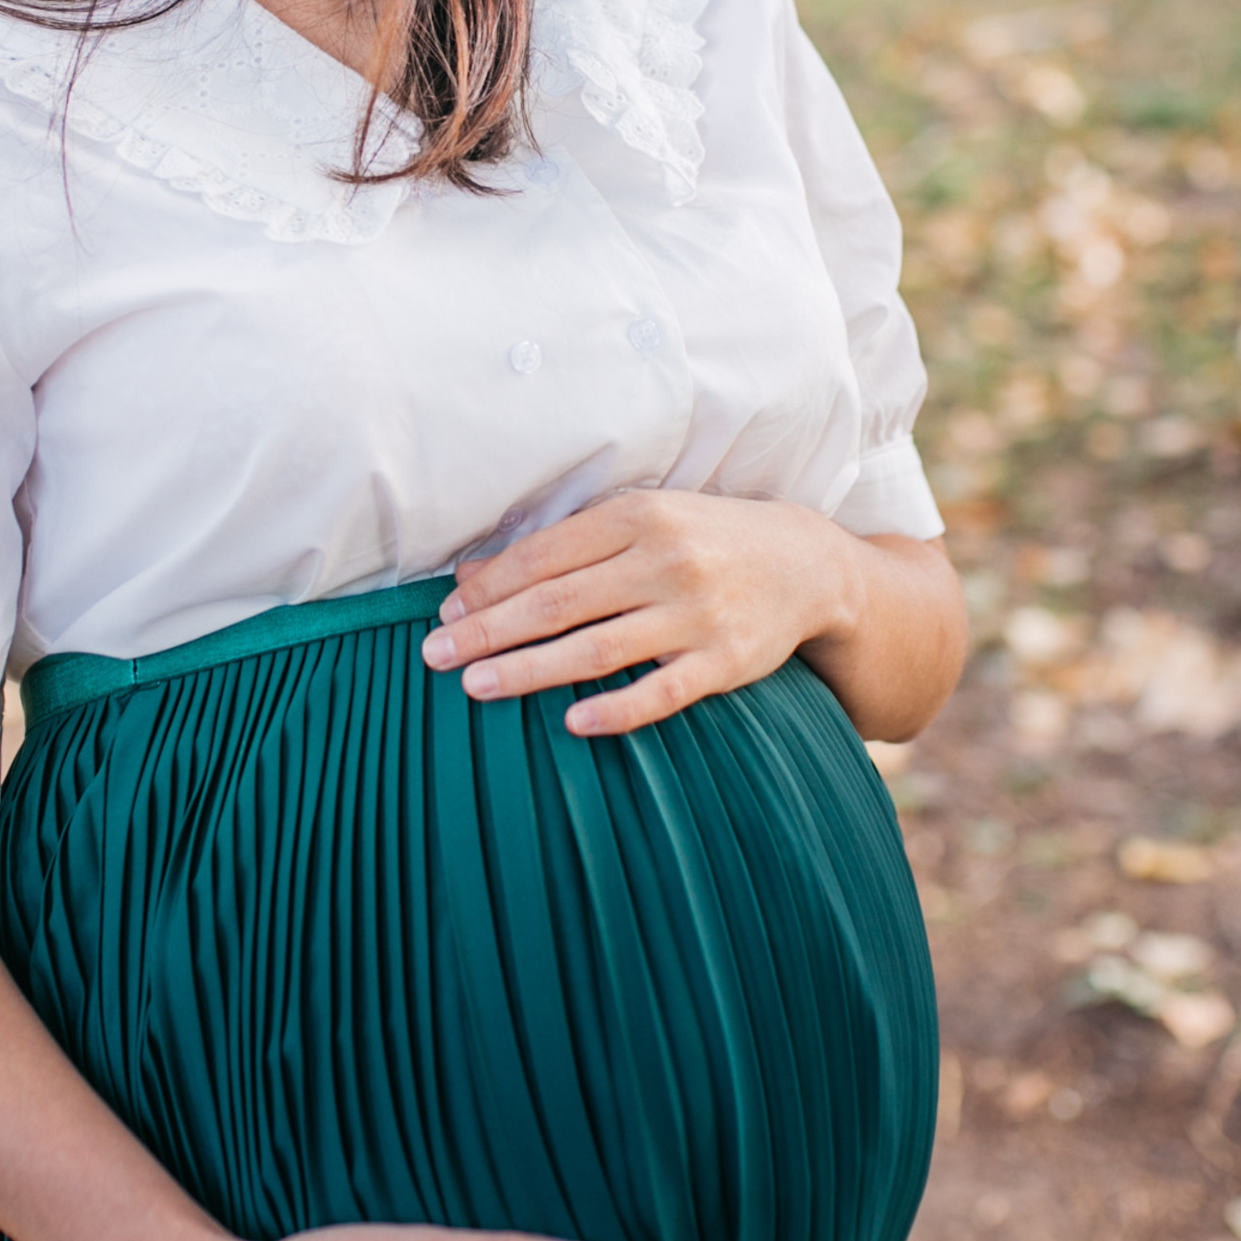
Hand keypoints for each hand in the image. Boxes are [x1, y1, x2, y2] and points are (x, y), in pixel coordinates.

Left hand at [422, 488, 864, 738]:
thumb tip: (469, 574)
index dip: (488, 589)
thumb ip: (558, 547)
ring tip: (476, 687)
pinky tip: (572, 724)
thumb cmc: (702, 540)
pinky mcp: (724, 662)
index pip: (542, 557)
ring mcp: (696, 614)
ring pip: (596, 649)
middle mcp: (664, 561)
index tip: (445, 614)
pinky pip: (661, 693)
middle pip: (556, 603)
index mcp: (636, 517)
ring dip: (529, 671)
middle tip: (435, 656)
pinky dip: (616, 709)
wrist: (806, 563)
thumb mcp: (636, 522)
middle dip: (488, 631)